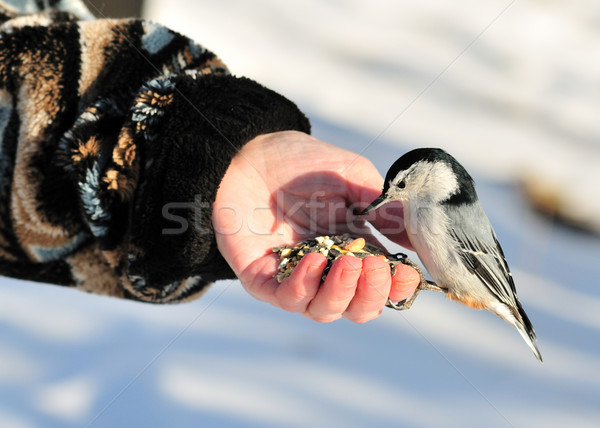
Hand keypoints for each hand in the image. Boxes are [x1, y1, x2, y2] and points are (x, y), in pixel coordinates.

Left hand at [213, 131, 419, 322]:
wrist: (250, 152)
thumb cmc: (303, 163)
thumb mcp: (354, 178)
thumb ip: (385, 208)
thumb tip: (419, 238)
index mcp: (352, 250)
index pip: (380, 286)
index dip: (397, 288)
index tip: (408, 273)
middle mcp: (325, 271)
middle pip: (356, 308)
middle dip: (372, 294)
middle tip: (375, 267)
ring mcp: (294, 276)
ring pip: (324, 310)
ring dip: (341, 293)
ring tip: (348, 263)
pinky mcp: (262, 277)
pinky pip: (285, 297)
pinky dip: (303, 285)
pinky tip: (313, 260)